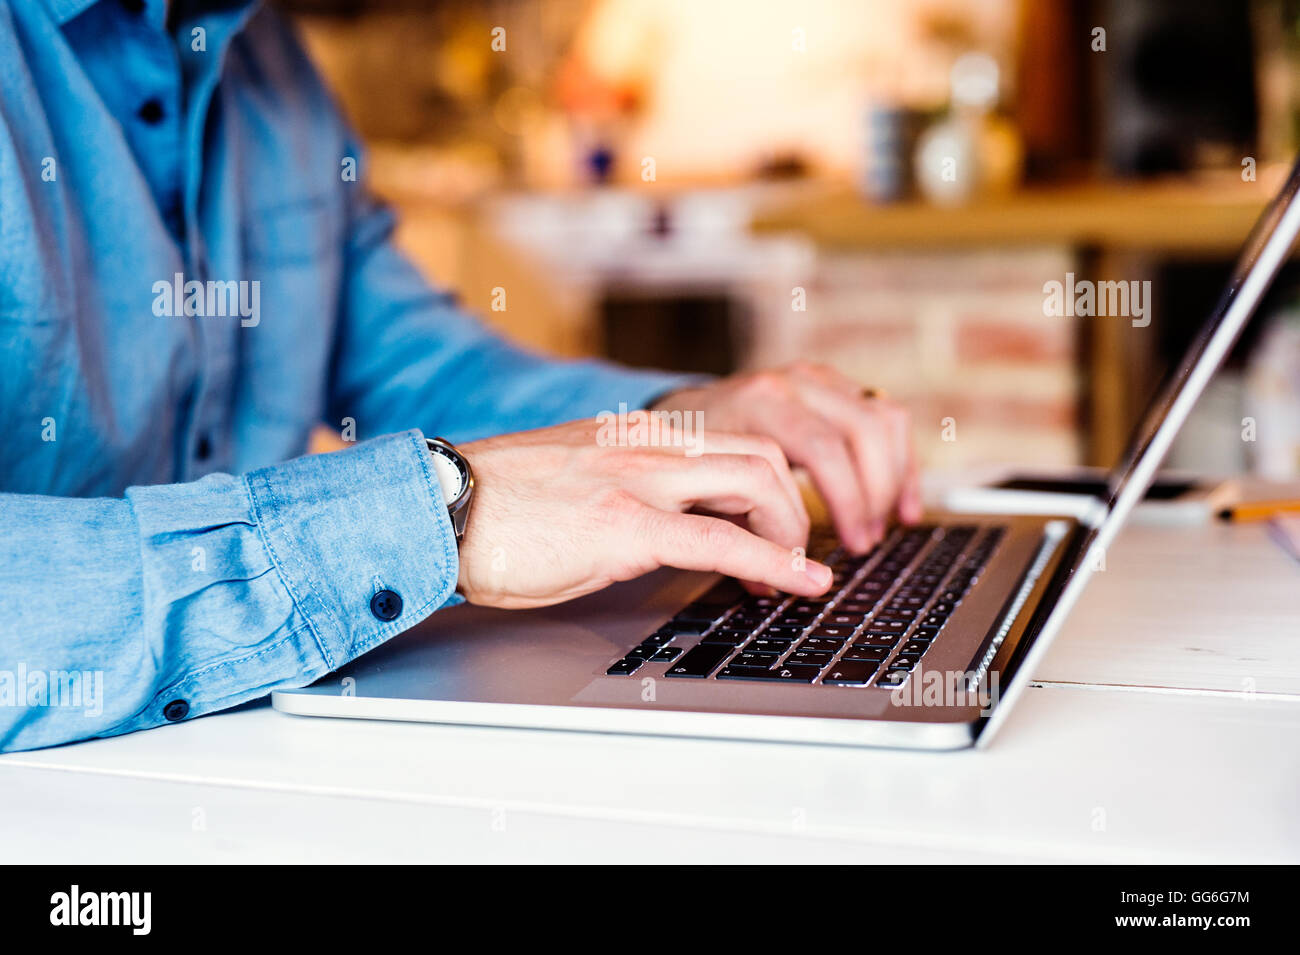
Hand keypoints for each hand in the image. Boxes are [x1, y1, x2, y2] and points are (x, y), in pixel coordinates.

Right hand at [454, 419, 832, 608]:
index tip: (777, 525)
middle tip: (792, 552)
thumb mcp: (575, 482)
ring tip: (794, 572)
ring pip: (757, 479)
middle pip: (762, 453)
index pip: (733, 440)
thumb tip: (663, 522)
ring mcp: (637, 480)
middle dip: (794, 506)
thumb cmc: (495, 507)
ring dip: (791, 529)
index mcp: (634, 434)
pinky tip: (801, 581)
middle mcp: (645, 445)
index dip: (771, 486)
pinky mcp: (625, 525)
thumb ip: (625, 487)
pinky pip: (720, 538)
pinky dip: (775, 559)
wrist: (440, 509)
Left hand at [651, 362, 921, 552]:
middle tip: (862, 543)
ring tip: (879, 528)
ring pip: (884, 420)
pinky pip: (888, 417)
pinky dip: (900, 464)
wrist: (683, 413)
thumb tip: (770, 583)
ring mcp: (817, 380)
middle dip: (869, 496)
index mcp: (760, 402)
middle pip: (861, 433)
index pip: (823, 449)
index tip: (847, 547)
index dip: (844, 502)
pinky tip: (903, 507)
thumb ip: (736, 524)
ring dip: (891, 480)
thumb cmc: (690, 456)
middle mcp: (793, 383)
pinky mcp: (835, 387)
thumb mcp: (701, 484)